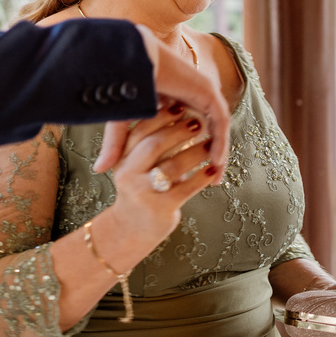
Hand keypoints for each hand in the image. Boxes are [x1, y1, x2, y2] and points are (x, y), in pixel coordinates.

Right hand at [94, 26, 229, 177]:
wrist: (132, 59)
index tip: (185, 178)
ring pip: (217, 128)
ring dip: (219, 152)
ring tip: (217, 177)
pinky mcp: (208, 91)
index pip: (188, 129)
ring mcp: (202, 92)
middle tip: (213, 181)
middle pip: (208, 130)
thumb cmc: (123, 85)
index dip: (187, 153)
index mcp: (174, 98)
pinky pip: (220, 121)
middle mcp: (191, 95)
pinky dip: (220, 141)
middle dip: (210, 155)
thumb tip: (98, 170)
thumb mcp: (121, 122)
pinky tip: (216, 161)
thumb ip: (116, 144)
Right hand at [103, 103, 220, 240]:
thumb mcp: (136, 166)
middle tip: (197, 123)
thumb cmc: (141, 189)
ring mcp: (144, 192)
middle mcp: (128, 174)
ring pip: (173, 166)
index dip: (160, 117)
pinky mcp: (161, 209)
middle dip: (178, 131)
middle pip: (154, 145)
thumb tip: (171, 108)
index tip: (178, 106)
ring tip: (209, 145)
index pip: (139, 131)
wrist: (132, 230)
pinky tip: (213, 170)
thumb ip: (149, 143)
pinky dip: (202, 176)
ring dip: (195, 152)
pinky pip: (187, 188)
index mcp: (121, 159)